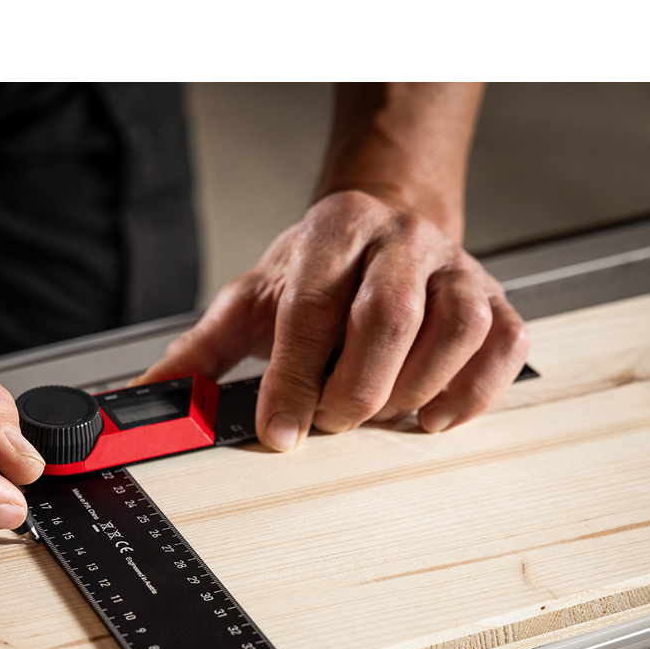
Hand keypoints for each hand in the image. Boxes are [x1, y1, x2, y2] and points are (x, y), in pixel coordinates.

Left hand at [138, 190, 529, 447]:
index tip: (280, 431)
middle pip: (389, 317)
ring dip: (416, 389)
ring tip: (382, 414)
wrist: (387, 217)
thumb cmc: (318, 271)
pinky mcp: (496, 300)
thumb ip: (200, 352)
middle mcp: (400, 243)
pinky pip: (504, 345)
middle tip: (335, 421)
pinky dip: (474, 392)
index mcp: (332, 234)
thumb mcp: (252, 298)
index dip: (294, 377)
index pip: (312, 308)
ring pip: (456, 329)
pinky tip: (434, 415)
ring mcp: (457, 269)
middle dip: (357, 386)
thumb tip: (145, 400)